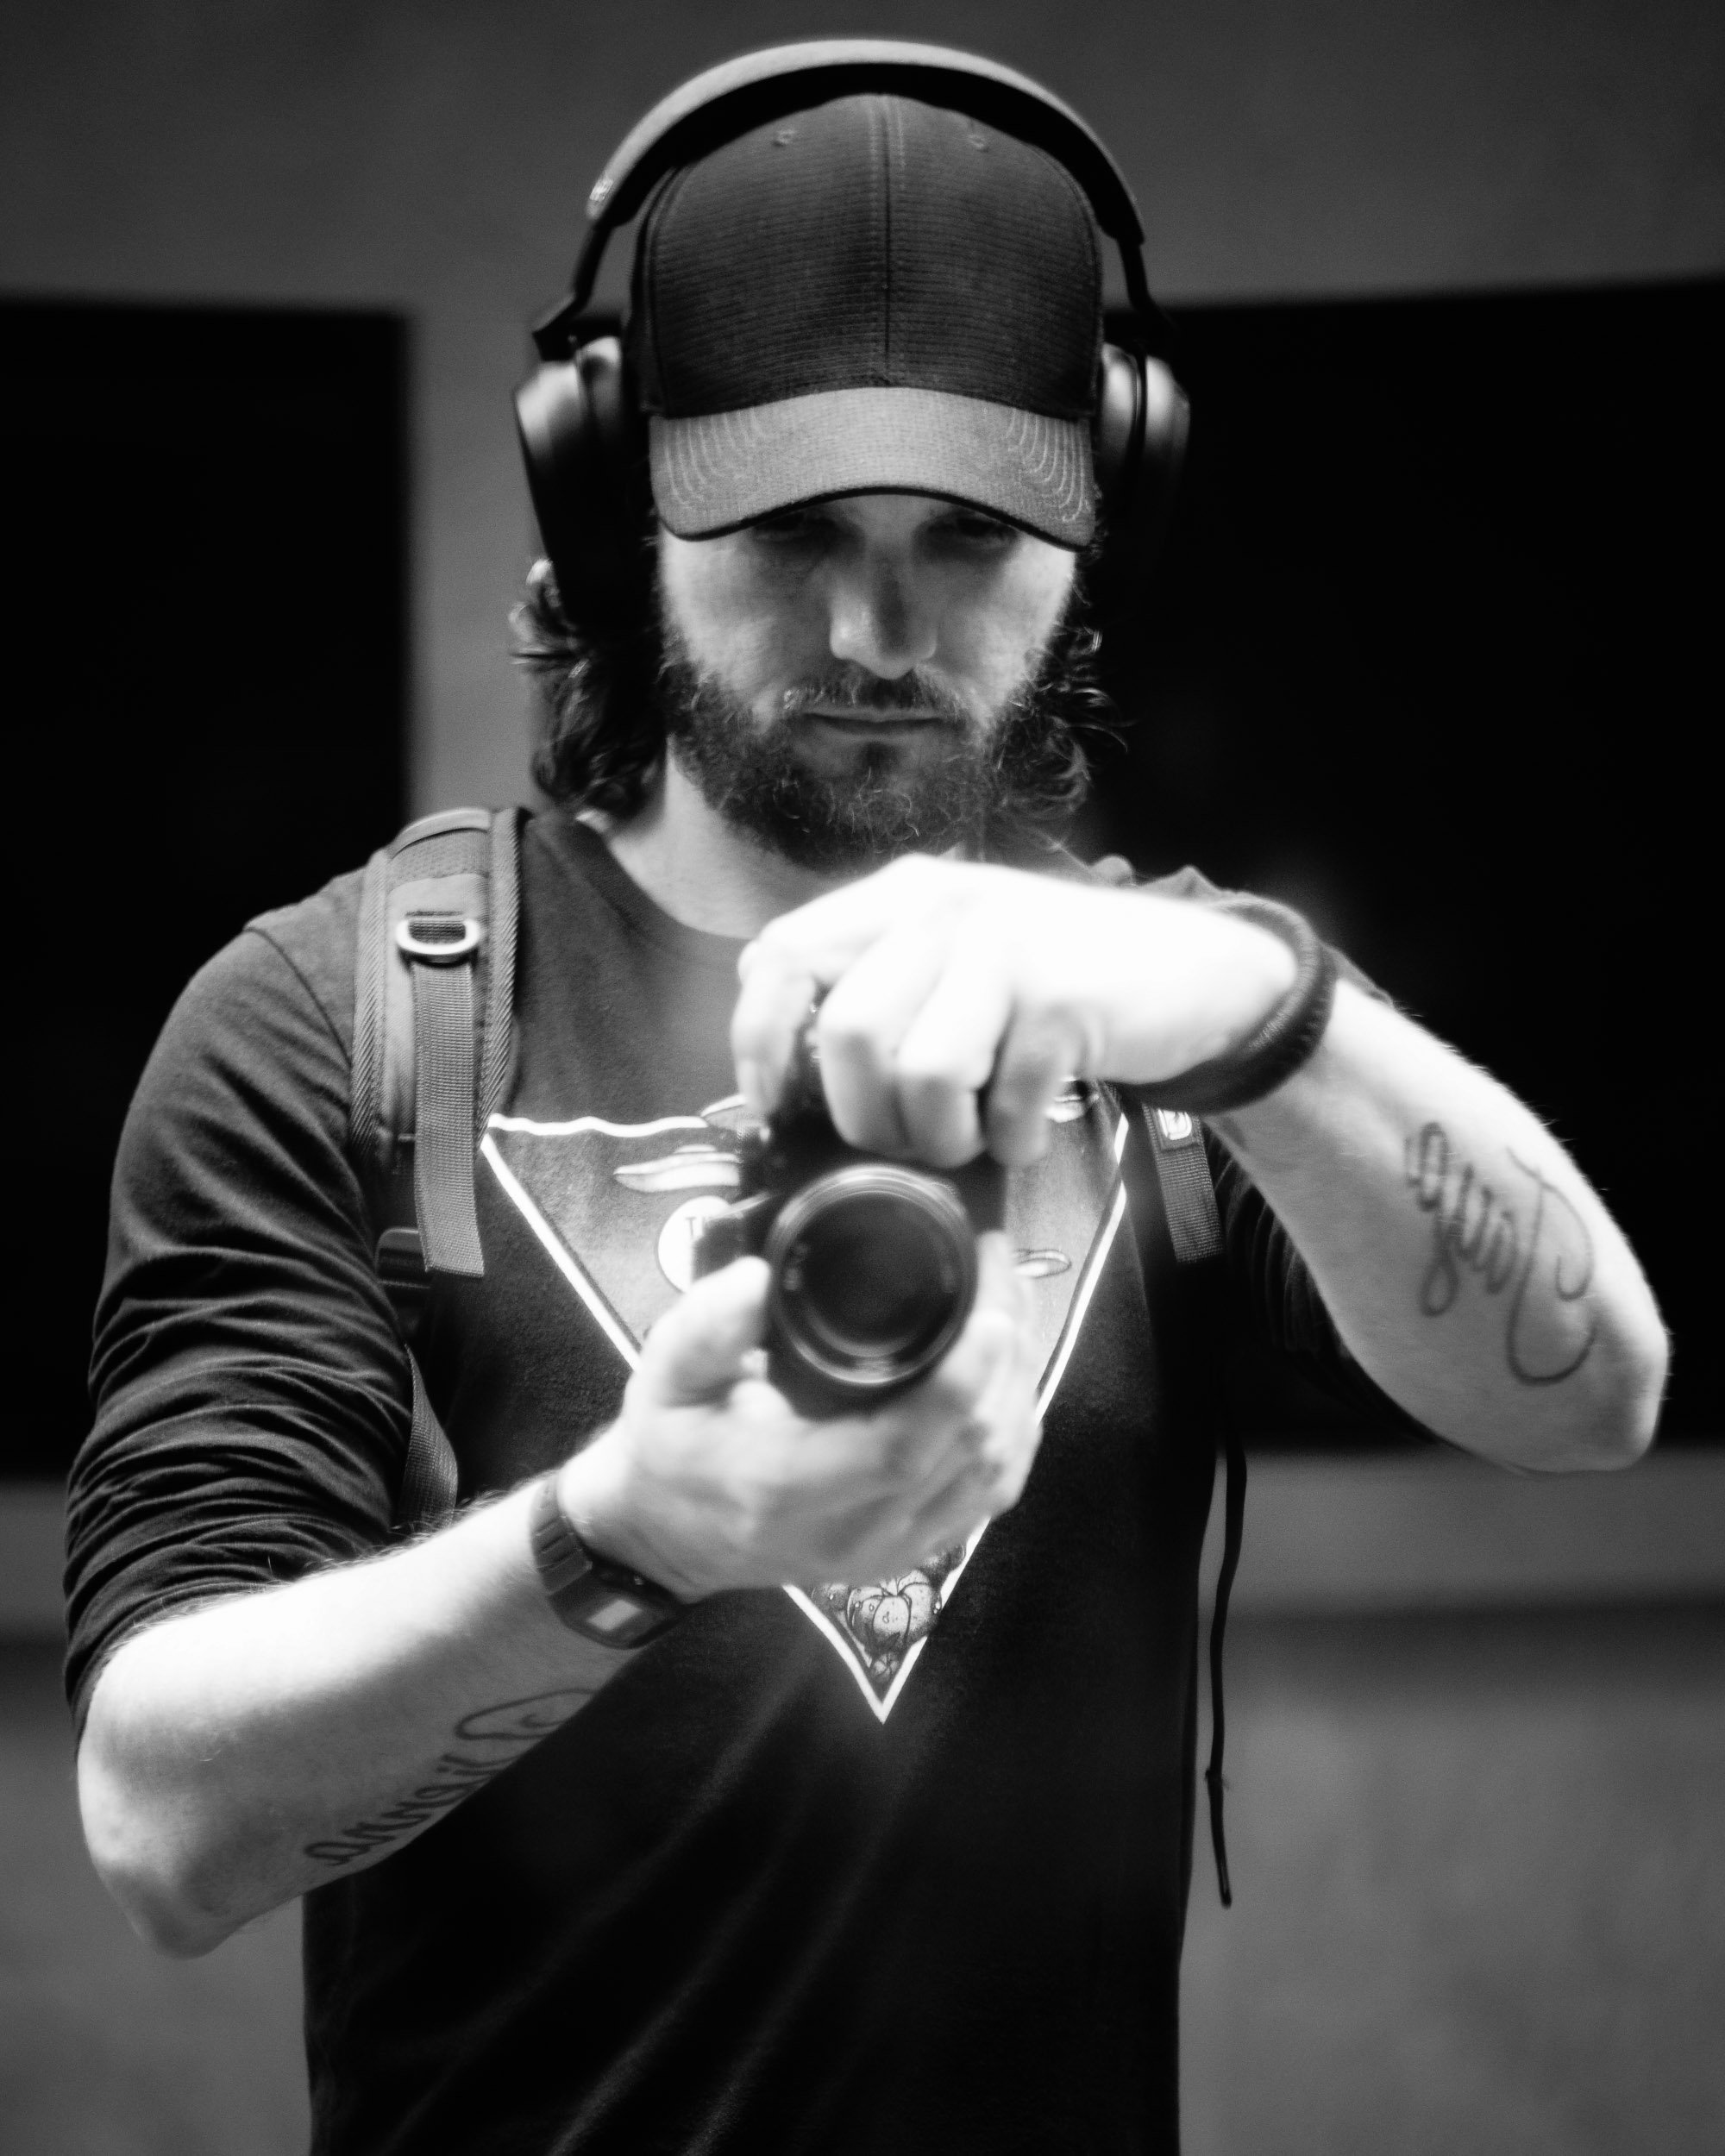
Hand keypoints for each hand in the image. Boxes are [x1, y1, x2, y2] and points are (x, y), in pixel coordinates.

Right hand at [558, 1234, 1040, 1596]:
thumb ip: (702, 1330)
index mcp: (788, 1491)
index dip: (961, 1381)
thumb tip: (759, 1276)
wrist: (667, 1537)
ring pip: (994, 1473)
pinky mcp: (913, 1549)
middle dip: (1004, 1357)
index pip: (901, 1447)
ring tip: (1011, 1299)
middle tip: (1000, 1268)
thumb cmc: (671, 1447)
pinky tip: (1009, 1366)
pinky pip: (991, 1492)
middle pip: (968, 1453)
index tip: (989, 1306)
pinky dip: (1015, 1426)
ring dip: (1018, 1385)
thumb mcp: (662, 1379)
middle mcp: (853, 1534)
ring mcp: (891, 1551)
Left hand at [730, 855, 1295, 1167]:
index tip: (779, 1104)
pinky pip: (1001, 1103)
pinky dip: (1009, 1141)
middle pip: (845, 1032)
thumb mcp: (955, 960)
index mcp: (900, 896)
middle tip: (900, 1141)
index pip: (781, 957)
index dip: (761, 1042)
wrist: (1196, 973)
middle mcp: (944, 907)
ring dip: (937, 1138)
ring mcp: (1005, 950)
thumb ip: (876, 991)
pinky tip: (1026, 1129)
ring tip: (968, 1140)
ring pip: (917, 1073)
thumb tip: (787, 1085)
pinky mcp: (1062, 1001)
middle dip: (862, 1117)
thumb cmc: (1055, 984)